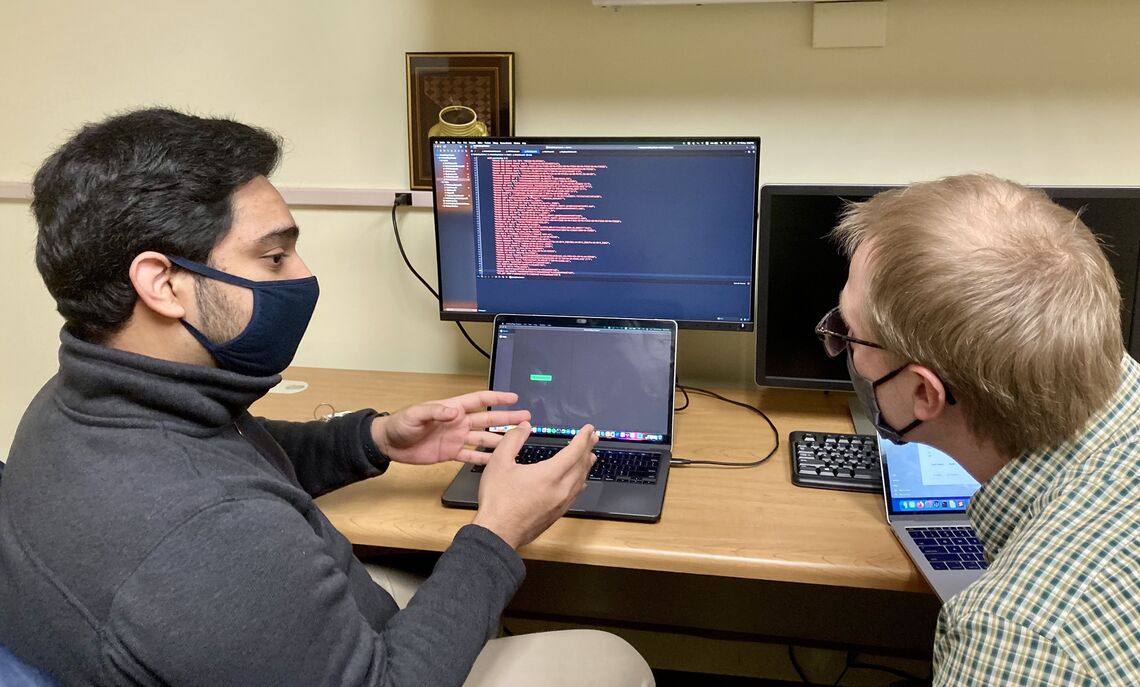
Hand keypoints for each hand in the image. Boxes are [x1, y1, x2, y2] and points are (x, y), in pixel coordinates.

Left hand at [371, 391, 529, 464]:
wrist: (389, 444)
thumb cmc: (400, 424)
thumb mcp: (416, 414)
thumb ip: (436, 412)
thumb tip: (455, 412)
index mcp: (452, 408)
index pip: (479, 400)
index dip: (497, 398)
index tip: (513, 397)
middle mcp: (458, 422)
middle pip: (488, 419)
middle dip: (507, 418)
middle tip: (525, 418)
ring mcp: (456, 438)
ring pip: (483, 438)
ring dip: (500, 439)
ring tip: (517, 440)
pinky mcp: (450, 453)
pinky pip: (471, 456)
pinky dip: (484, 459)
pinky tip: (497, 461)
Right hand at [472, 421, 597, 549]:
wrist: (498, 533)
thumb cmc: (498, 499)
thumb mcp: (498, 462)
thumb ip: (513, 439)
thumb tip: (525, 426)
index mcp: (550, 474)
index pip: (574, 452)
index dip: (583, 438)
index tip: (589, 429)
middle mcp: (561, 489)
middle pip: (581, 465)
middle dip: (588, 449)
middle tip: (594, 438)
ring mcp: (561, 503)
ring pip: (580, 480)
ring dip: (586, 465)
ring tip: (590, 456)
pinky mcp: (557, 514)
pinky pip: (575, 494)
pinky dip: (580, 481)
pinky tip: (579, 481)